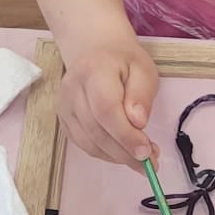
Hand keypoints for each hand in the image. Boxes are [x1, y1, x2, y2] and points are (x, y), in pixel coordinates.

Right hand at [59, 33, 159, 167]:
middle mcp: (72, 88)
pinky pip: (84, 145)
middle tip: (151, 162)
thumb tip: (138, 122)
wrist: (96, 52)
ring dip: (117, 157)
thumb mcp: (144, 69)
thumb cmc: (123, 62)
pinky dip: (106, 154)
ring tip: (142, 160)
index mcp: (93, 70)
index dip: (125, 134)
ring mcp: (64, 106)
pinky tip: (123, 153)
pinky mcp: (64, 120)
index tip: (146, 151)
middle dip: (125, 151)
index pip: (105, 108)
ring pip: (89, 142)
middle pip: (96, 130)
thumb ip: (141, 95)